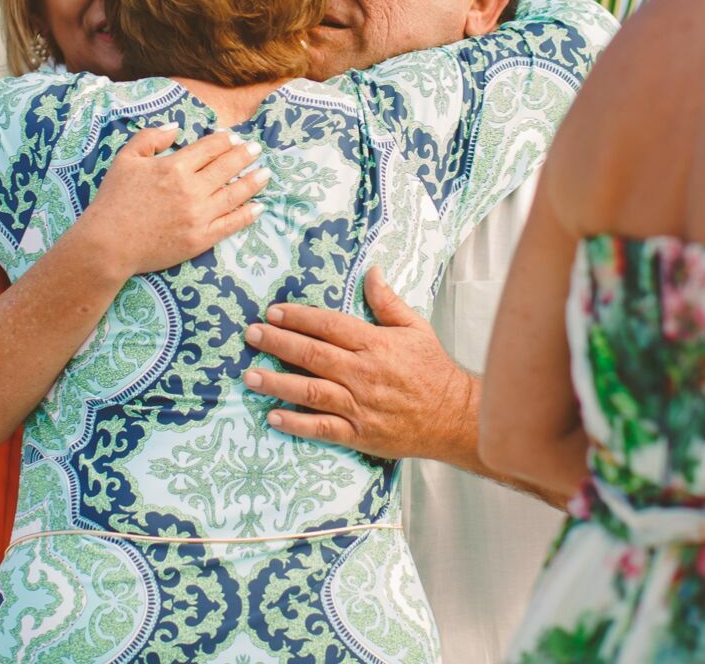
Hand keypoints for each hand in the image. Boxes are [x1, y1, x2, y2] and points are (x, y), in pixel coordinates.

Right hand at [64, 127, 266, 278]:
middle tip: (256, 149)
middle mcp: (192, 189)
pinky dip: (248, 214)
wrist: (108, 245)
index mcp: (175, 166)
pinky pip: (231, 224)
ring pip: (235, 193)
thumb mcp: (126, 159)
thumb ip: (150, 137)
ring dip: (253, 181)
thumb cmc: (114, 200)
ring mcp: (199, 216)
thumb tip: (175, 127)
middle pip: (227, 167)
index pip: (210, 148)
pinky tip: (258, 207)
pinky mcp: (201, 239)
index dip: (225, 140)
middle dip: (244, 155)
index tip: (233, 138)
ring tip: (266, 173)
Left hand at [244, 267, 476, 463]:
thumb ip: (388, 302)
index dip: (299, 317)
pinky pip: (322, 428)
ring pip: (311, 391)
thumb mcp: (415, 328)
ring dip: (277, 382)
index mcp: (375, 344)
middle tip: (251, 334)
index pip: (330, 326)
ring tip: (250, 376)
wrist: (453, 417)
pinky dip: (296, 423)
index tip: (274, 311)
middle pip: (313, 354)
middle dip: (278, 343)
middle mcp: (364, 373)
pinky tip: (273, 416)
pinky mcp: (359, 433)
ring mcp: (359, 405)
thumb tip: (371, 271)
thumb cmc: (432, 370)